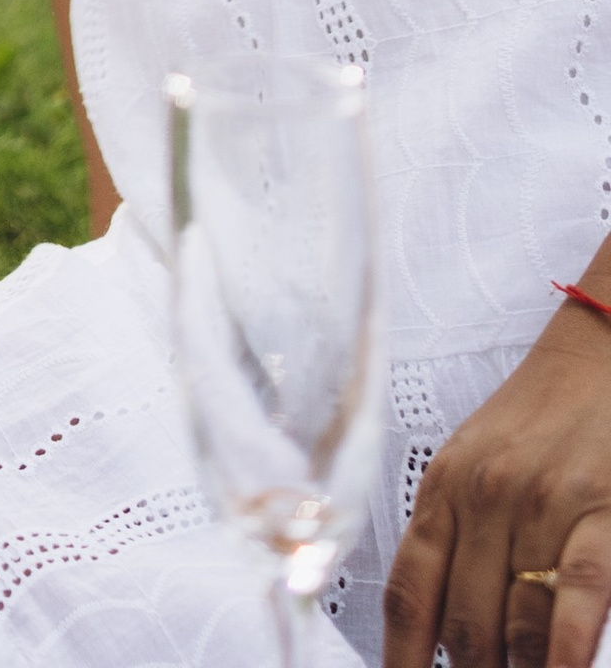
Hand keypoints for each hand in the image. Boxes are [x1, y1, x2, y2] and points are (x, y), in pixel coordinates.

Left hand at [383, 298, 610, 667]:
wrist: (600, 355)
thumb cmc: (538, 417)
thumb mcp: (474, 462)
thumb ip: (451, 533)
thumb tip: (435, 627)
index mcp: (443, 488)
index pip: (410, 595)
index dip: (402, 659)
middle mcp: (484, 498)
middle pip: (466, 624)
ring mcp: (543, 506)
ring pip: (520, 623)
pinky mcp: (601, 512)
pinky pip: (576, 596)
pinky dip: (567, 648)